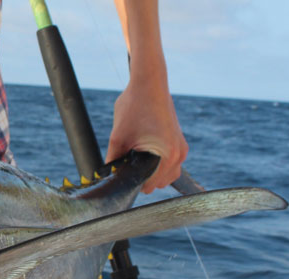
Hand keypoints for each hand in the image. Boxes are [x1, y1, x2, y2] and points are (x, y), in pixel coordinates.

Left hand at [105, 78, 188, 193]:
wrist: (150, 82)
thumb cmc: (134, 106)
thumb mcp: (117, 137)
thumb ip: (112, 161)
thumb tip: (106, 178)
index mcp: (168, 156)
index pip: (150, 186)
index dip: (133, 183)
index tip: (122, 174)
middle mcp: (179, 155)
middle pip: (159, 184)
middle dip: (142, 178)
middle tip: (127, 162)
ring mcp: (182, 149)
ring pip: (166, 176)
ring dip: (151, 172)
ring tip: (135, 156)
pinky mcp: (179, 143)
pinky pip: (169, 164)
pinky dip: (157, 164)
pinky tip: (143, 152)